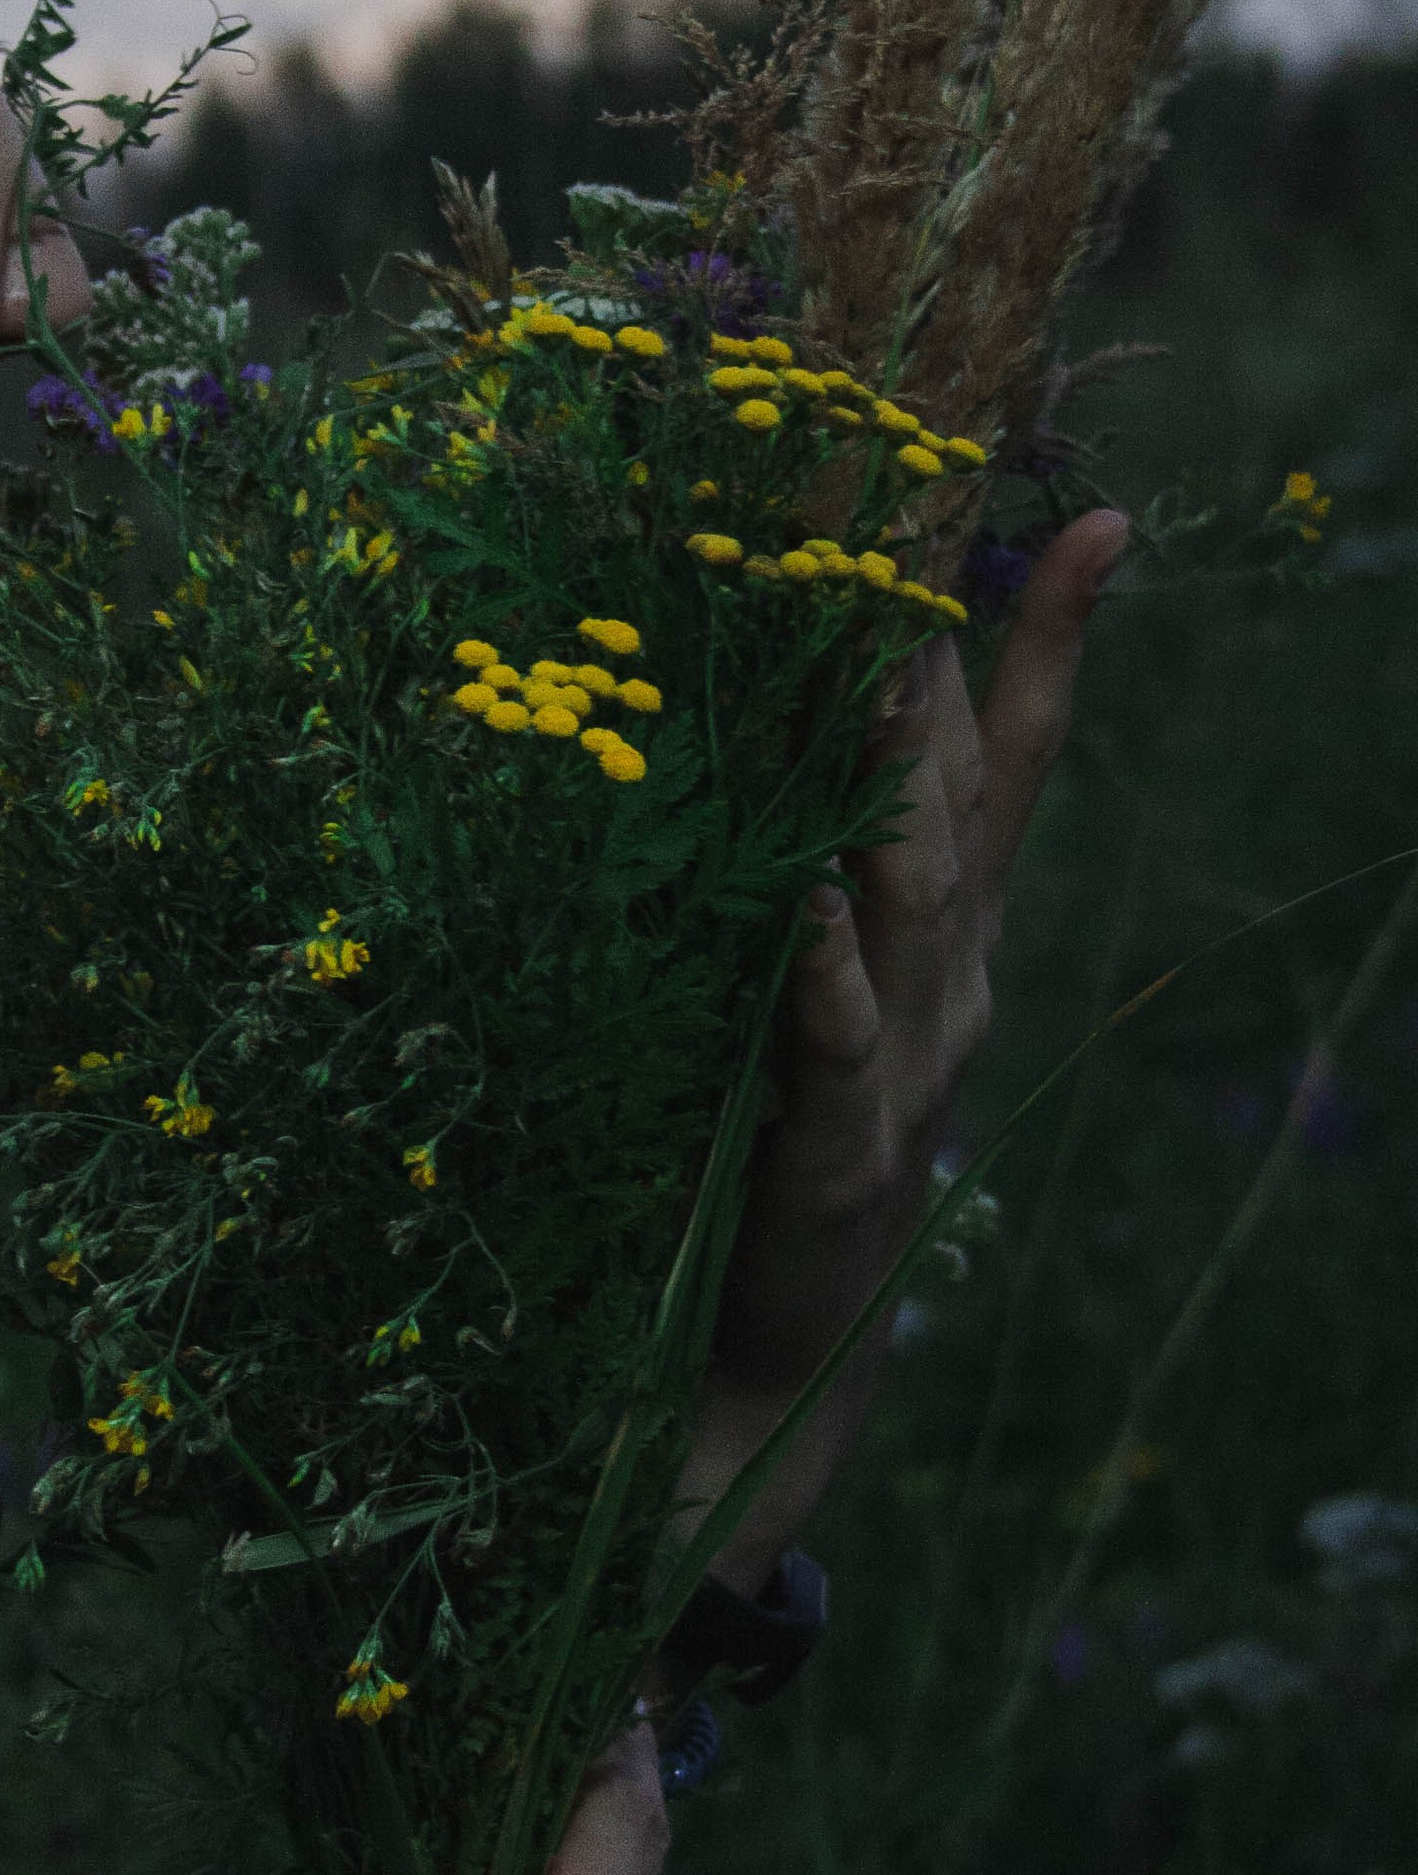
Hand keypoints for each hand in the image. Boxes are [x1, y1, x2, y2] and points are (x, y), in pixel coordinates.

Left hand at [683, 510, 1126, 1586]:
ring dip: (898, 790)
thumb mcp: (824, 987)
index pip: (1020, 764)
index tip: (1104, 520)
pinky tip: (806, 902)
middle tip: (922, 542)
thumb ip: (838, 868)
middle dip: (954, 671)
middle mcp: (954, 985)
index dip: (1057, 643)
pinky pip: (832, 1039)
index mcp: (957, 939)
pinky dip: (823, 968)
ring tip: (877, 680)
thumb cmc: (780, 1147)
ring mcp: (906, 1067)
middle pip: (971, 804)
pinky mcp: (836, 1150)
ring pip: (917, 902)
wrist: (769, 1355)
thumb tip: (828, 729)